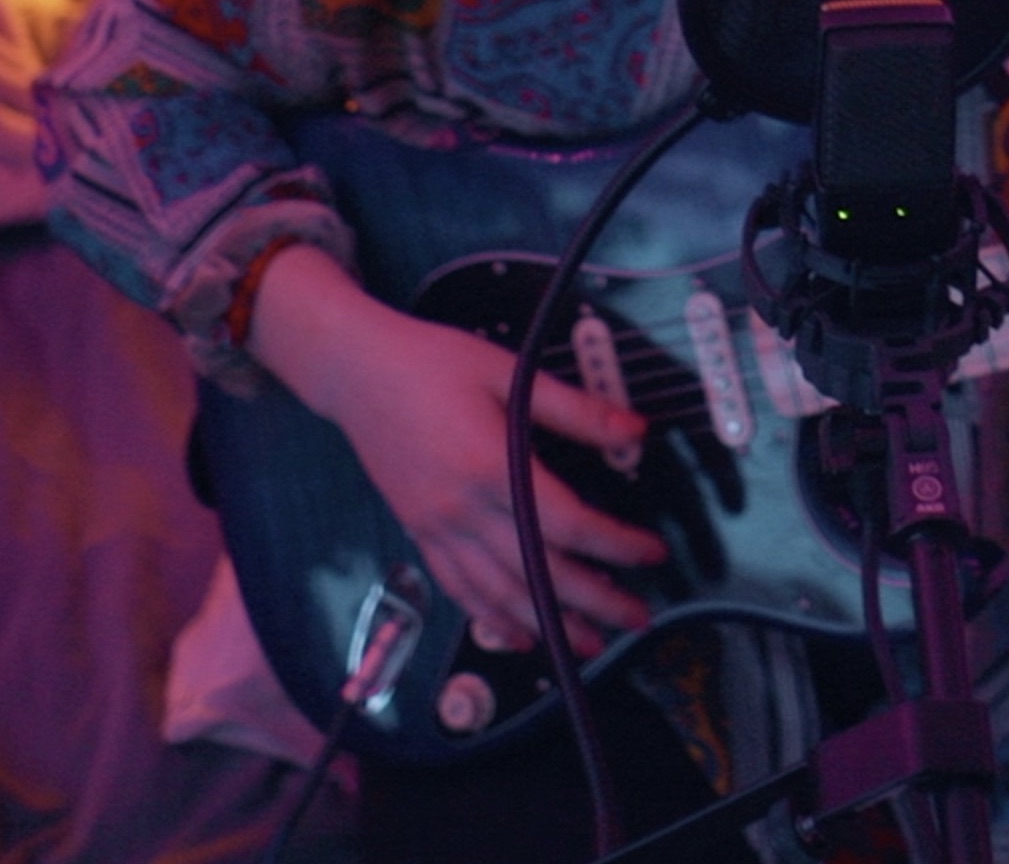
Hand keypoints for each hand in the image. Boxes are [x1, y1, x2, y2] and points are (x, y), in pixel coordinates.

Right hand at [246, 246, 666, 657]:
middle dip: (593, 602)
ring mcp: (437, 528)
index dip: (614, 545)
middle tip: (637, 619)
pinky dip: (492, 618)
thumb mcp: (509, 371)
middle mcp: (463, 510)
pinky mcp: (420, 534)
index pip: (566, 523)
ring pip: (499, 593)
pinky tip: (519, 635)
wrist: (356, 371)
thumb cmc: (433, 363)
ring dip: (547, 624)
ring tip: (588, 645)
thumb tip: (637, 431)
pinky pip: (460, 589)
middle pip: (538, 571)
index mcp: (491, 467)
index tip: (652, 553)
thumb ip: (574, 409)